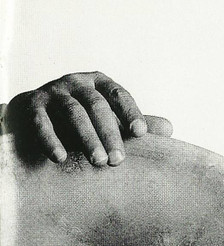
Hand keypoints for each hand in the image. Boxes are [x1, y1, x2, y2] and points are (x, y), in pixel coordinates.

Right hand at [4, 72, 172, 165]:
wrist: (37, 111)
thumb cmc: (84, 116)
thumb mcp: (111, 116)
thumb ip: (136, 122)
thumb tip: (170, 129)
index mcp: (100, 83)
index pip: (118, 94)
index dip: (130, 112)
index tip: (140, 133)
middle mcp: (77, 83)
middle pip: (97, 106)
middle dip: (110, 134)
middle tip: (119, 161)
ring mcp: (53, 93)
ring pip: (73, 114)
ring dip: (87, 139)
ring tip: (99, 162)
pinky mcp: (33, 106)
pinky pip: (41, 123)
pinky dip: (51, 140)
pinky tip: (61, 158)